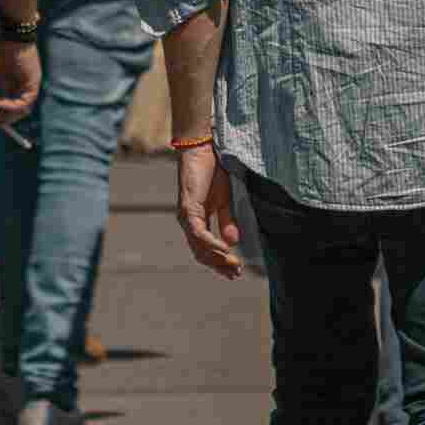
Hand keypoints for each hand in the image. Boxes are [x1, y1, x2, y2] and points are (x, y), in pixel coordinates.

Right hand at [0, 37, 40, 128]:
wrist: (11, 33)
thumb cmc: (0, 47)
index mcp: (16, 83)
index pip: (13, 105)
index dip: (3, 115)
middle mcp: (26, 85)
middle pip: (20, 110)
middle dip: (5, 119)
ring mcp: (31, 84)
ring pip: (24, 109)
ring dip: (9, 115)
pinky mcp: (33, 82)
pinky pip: (26, 102)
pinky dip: (14, 107)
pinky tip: (1, 104)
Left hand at [176, 144, 243, 279]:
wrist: (203, 150)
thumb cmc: (213, 172)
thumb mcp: (225, 201)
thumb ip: (227, 221)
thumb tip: (233, 243)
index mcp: (196, 221)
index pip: (205, 250)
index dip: (219, 263)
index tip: (236, 271)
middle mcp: (188, 223)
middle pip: (201, 254)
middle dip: (219, 266)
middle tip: (237, 274)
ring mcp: (186, 217)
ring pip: (199, 248)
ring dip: (217, 259)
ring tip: (234, 265)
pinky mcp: (188, 209)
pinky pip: (199, 234)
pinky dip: (212, 244)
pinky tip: (226, 250)